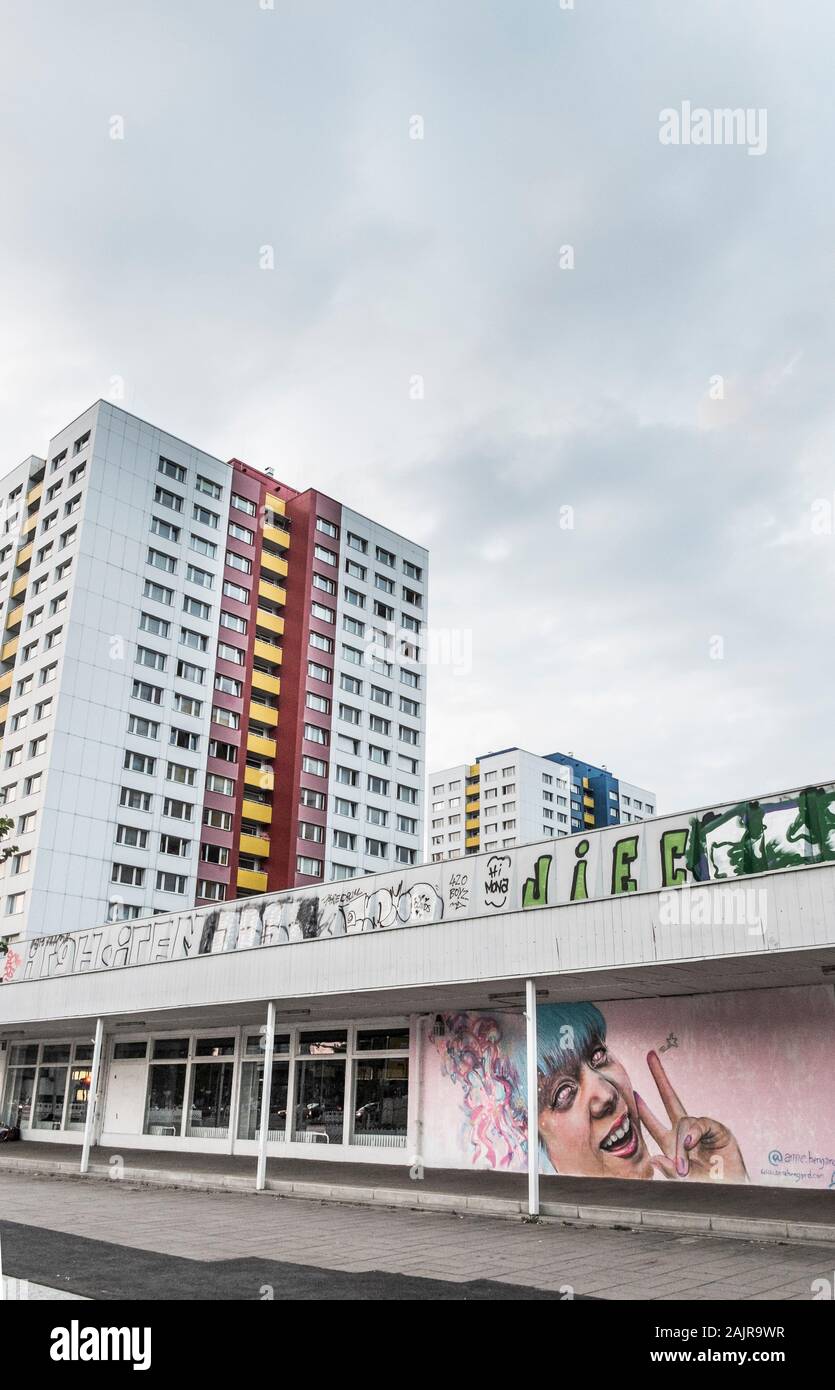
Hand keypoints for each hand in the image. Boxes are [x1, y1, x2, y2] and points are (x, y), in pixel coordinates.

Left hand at [636, 1050, 747, 1183]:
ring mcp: (701, 1131)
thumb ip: (669, 1172)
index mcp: (671, 1144)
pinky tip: (691, 1144)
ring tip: (684, 1167)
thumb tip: (654, 1158)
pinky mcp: (717, 1131)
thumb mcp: (683, 1182)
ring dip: (681, 1144)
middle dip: (660, 1078)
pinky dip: (694, 1134)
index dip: (643, 1107)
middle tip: (650, 1056)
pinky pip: (701, 1124)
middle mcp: (684, 1134)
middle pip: (670, 1100)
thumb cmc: (706, 1189)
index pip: (653, 1122)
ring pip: (684, 1122)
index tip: (633, 1090)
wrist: (731, 1194)